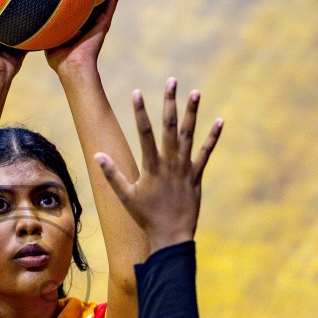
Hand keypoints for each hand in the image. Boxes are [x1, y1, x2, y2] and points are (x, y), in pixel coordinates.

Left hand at [46, 0, 122, 76]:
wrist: (72, 67)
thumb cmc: (59, 57)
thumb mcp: (48, 36)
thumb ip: (44, 23)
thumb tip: (29, 11)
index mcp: (80, 22)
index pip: (83, 1)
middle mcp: (92, 19)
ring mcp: (100, 19)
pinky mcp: (105, 21)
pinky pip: (112, 0)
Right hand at [97, 78, 221, 250]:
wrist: (171, 235)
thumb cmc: (147, 217)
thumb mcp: (126, 197)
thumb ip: (112, 175)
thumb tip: (98, 155)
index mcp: (151, 167)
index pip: (145, 134)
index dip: (140, 112)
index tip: (137, 93)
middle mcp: (170, 164)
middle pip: (169, 127)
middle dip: (170, 103)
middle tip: (172, 81)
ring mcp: (185, 168)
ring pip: (189, 135)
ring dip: (192, 113)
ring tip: (196, 92)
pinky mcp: (197, 175)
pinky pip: (206, 153)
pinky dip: (213, 137)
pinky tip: (220, 121)